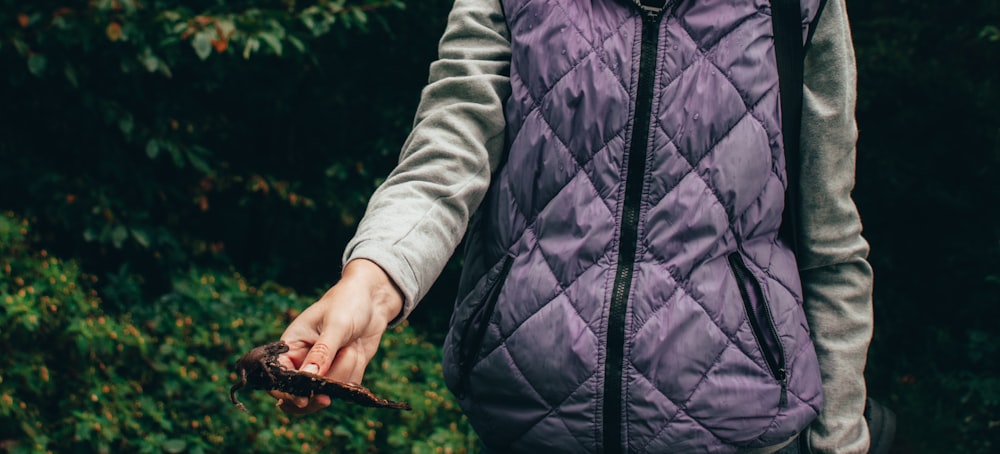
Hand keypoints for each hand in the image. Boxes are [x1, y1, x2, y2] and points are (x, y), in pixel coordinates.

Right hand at [269, 259, 402, 414]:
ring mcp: (323, 369)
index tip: (303, 400)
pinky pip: (346, 388)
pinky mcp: (341, 373)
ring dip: (344, 372)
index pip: (279, 375)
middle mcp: (302, 360)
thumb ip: (323, 352)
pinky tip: (357, 352)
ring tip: (351, 347)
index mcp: (291, 345)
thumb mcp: (336, 325)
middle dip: (316, 394)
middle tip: (327, 398)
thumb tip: (309, 377)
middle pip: (298, 395)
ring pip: (327, 391)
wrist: (373, 301)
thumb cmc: (348, 303)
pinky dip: (354, 373)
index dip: (286, 392)